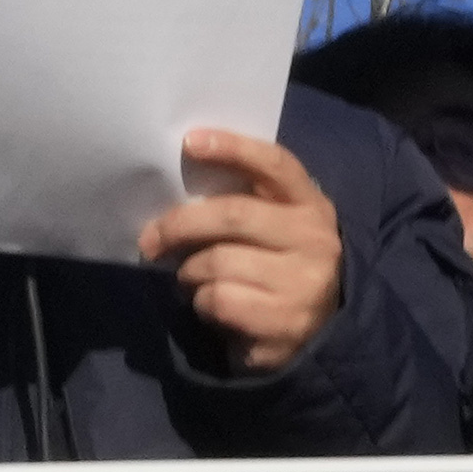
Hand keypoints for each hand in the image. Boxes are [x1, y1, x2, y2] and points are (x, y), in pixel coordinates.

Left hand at [137, 125, 343, 371]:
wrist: (321, 329)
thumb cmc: (280, 267)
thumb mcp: (276, 227)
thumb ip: (244, 204)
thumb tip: (180, 194)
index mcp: (311, 205)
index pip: (275, 164)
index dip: (233, 147)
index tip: (190, 142)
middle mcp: (314, 239)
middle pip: (233, 215)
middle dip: (181, 225)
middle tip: (152, 239)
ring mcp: (303, 283)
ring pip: (218, 262)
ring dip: (189, 272)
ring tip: (190, 278)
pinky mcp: (284, 322)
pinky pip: (219, 300)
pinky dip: (201, 303)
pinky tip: (209, 306)